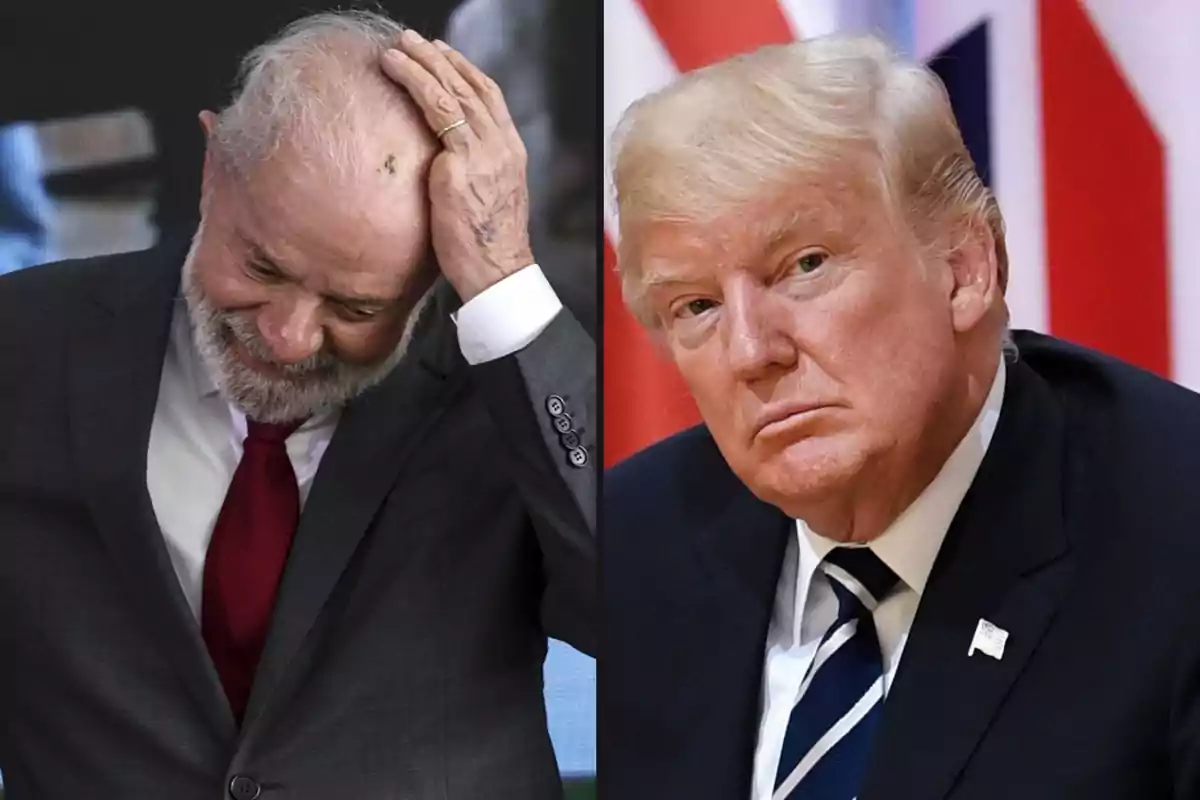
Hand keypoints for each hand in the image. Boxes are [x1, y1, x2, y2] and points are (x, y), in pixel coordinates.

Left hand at [381, 30, 533, 302]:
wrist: (497, 273)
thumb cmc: (486, 250)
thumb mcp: (485, 203)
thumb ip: (471, 176)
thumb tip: (443, 168)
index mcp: (511, 154)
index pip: (491, 99)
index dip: (466, 73)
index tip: (444, 58)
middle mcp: (501, 146)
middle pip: (472, 87)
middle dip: (441, 59)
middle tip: (414, 40)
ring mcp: (483, 152)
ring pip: (452, 91)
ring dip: (423, 62)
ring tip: (397, 48)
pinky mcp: (459, 164)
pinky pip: (436, 110)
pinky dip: (414, 82)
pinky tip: (395, 70)